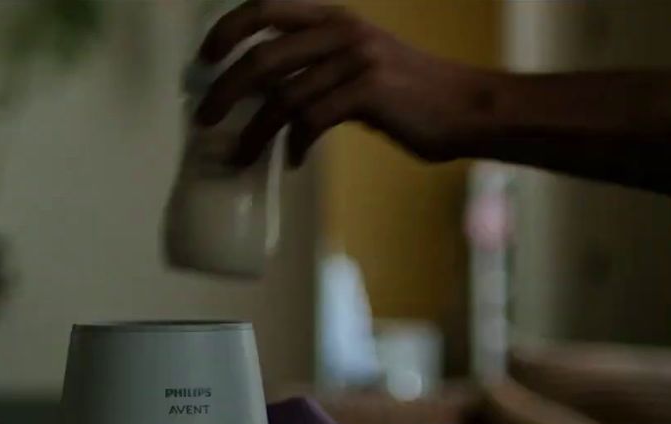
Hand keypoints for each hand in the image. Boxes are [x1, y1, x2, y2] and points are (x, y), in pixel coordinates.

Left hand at [197, 0, 491, 167]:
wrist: (466, 108)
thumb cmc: (410, 95)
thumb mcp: (360, 64)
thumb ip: (317, 69)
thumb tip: (266, 96)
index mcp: (334, 18)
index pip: (266, 9)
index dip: (228, 30)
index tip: (205, 59)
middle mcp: (342, 31)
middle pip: (262, 59)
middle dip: (224, 92)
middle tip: (204, 120)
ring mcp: (356, 60)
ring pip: (283, 98)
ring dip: (254, 133)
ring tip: (241, 156)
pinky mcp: (369, 92)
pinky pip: (312, 121)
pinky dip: (295, 145)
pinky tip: (293, 160)